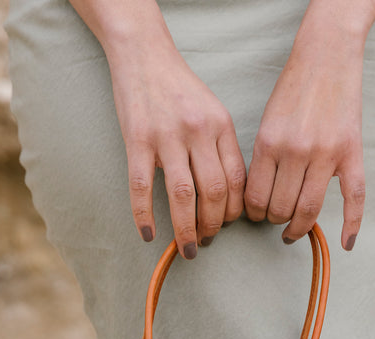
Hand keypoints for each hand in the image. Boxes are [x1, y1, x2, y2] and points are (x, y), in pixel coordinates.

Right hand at [103, 17, 246, 258]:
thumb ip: (221, 148)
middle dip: (214, 226)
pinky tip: (148, 235)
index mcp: (221, 126)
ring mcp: (167, 136)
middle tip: (207, 243)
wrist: (143, 53)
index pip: (236, 179)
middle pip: (214, 191)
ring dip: (187, 229)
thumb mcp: (212, 111)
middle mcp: (198, 131)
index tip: (228, 226)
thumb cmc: (179, 88)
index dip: (235, 210)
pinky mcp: (137, 140)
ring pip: (183, 195)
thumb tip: (227, 194)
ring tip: (188, 249)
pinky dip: (145, 215)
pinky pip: (142, 186)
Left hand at [244, 16, 366, 250]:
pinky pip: (353, 198)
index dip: (254, 214)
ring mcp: (326, 154)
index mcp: (269, 143)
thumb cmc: (293, 90)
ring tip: (293, 230)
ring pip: (308, 210)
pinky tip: (345, 244)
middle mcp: (297, 151)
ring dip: (298, 227)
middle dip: (275, 220)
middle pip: (281, 208)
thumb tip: (259, 201)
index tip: (257, 215)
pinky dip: (351, 225)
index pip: (256, 199)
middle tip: (275, 218)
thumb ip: (264, 161)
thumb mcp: (266, 122)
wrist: (327, 57)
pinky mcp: (351, 153)